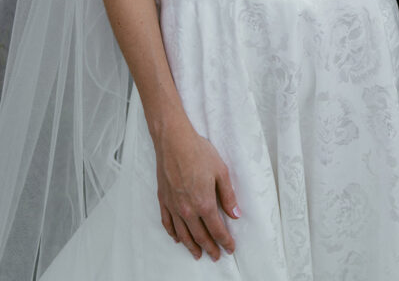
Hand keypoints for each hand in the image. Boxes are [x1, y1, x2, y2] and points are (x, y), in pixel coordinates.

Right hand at [155, 119, 239, 260]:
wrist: (174, 141)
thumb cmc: (198, 152)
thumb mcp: (221, 171)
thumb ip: (228, 195)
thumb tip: (235, 214)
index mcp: (204, 203)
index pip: (217, 230)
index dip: (224, 241)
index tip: (229, 248)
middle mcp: (188, 210)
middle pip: (200, 236)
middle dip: (209, 248)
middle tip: (216, 256)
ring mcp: (174, 206)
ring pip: (183, 234)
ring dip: (192, 246)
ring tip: (198, 254)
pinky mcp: (163, 200)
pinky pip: (167, 223)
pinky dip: (173, 234)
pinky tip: (177, 238)